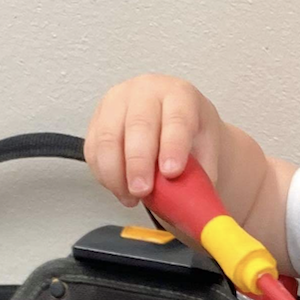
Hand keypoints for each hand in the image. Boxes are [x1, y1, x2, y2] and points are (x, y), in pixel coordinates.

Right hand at [85, 75, 224, 207]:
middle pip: (138, 125)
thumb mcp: (207, 153)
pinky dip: (104, 175)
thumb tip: (194, 207)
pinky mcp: (97, 119)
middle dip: (138, 163)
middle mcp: (146, 91)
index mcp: (180, 94)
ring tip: (132, 197)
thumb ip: (201, 178)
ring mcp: (117, 102)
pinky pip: (93, 150)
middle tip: (143, 191)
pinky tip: (120, 189)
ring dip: (116, 174)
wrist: (173, 126)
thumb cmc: (191, 139)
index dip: (173, 146)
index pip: (177, 117)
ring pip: (107, 138)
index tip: (172, 173)